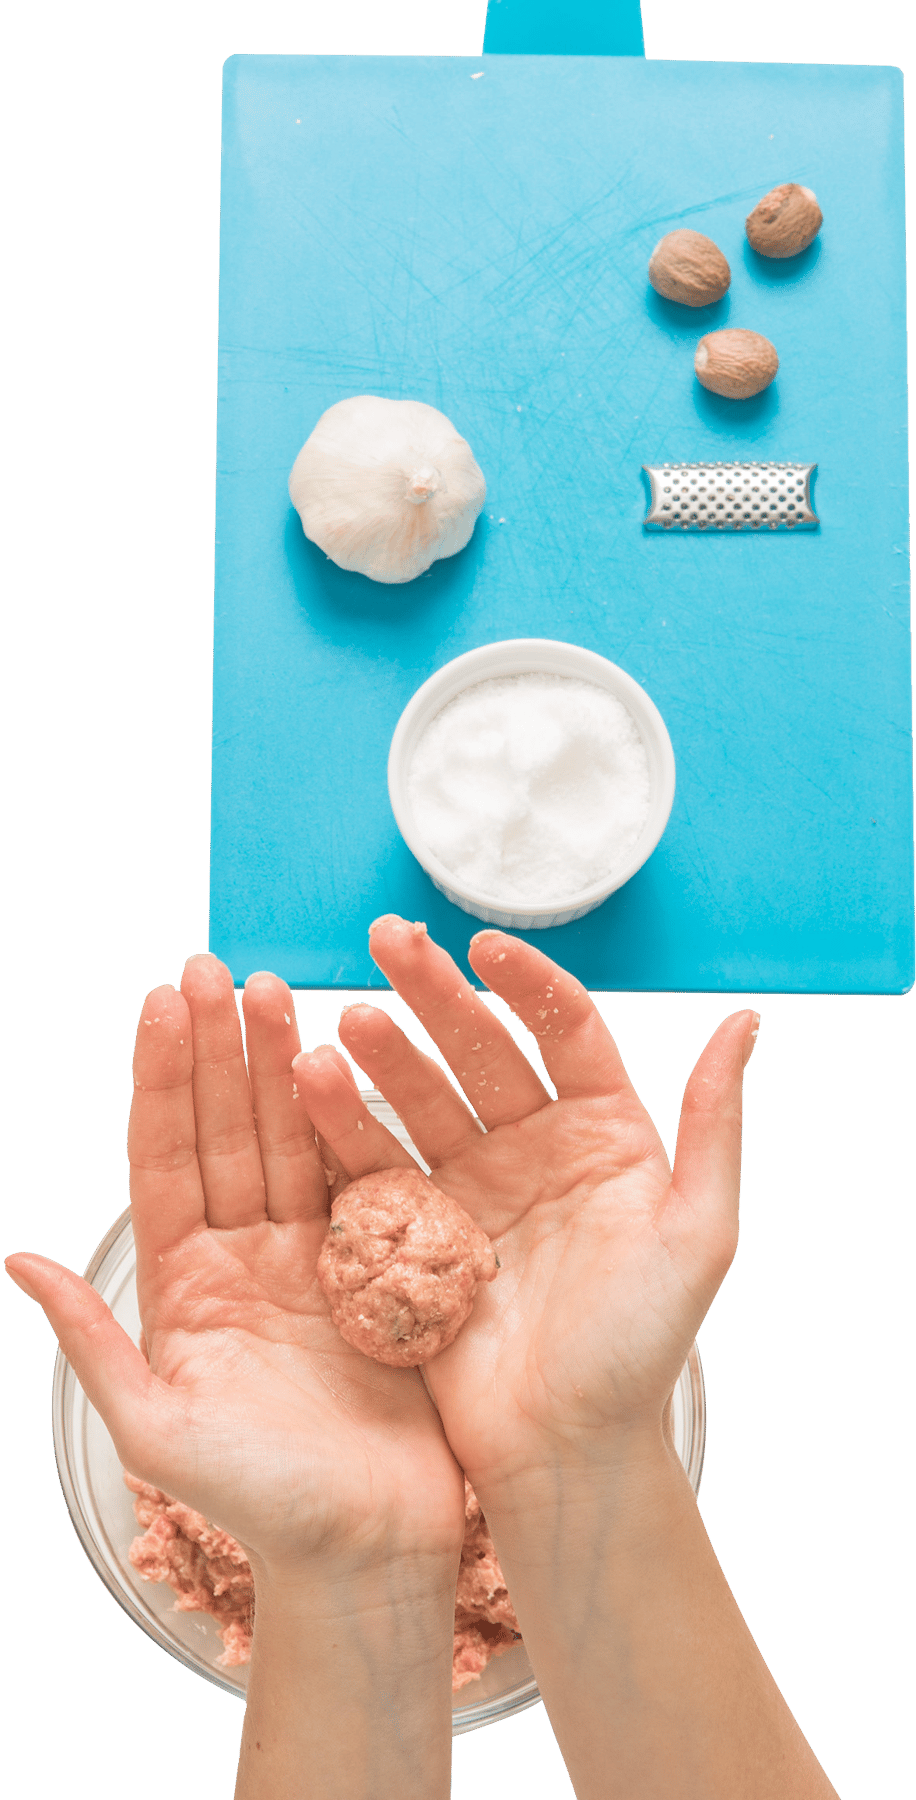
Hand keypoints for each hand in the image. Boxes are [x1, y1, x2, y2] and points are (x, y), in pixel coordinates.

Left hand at [5, 955, 464, 1578]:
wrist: (367, 1552)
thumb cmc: (255, 1503)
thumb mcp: (154, 1429)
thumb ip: (93, 1342)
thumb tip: (18, 1262)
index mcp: (184, 1283)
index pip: (166, 1159)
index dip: (163, 1080)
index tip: (162, 1004)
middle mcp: (244, 1256)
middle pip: (229, 1132)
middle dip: (221, 1050)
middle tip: (220, 967)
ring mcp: (312, 1256)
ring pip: (293, 1140)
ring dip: (282, 1065)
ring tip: (278, 990)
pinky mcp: (381, 1266)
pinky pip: (363, 1180)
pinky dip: (353, 1122)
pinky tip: (347, 1061)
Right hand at [295, 917, 757, 1495]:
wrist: (566, 1449)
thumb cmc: (642, 1347)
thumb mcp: (699, 1236)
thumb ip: (714, 1127)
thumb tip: (744, 1021)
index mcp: (603, 1133)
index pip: (564, 1031)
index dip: (525, 984)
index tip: (483, 947)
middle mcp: (533, 1145)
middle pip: (480, 1049)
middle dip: (435, 994)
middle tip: (389, 940)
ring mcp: (471, 1185)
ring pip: (420, 1099)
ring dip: (382, 1057)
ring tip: (345, 1024)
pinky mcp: (416, 1231)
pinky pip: (376, 1166)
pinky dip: (344, 1126)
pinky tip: (312, 1085)